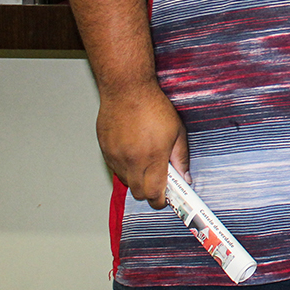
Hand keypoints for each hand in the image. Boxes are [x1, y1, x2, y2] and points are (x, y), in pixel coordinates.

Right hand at [96, 78, 188, 209]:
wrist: (127, 90)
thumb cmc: (153, 106)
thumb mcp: (177, 132)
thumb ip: (180, 157)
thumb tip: (184, 177)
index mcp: (152, 158)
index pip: (154, 193)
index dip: (162, 200)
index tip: (168, 197)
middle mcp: (131, 161)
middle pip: (139, 193)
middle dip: (150, 192)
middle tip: (159, 181)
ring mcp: (116, 157)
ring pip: (126, 182)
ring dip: (137, 179)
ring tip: (146, 161)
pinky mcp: (105, 151)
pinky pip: (115, 169)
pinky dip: (125, 168)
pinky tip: (134, 152)